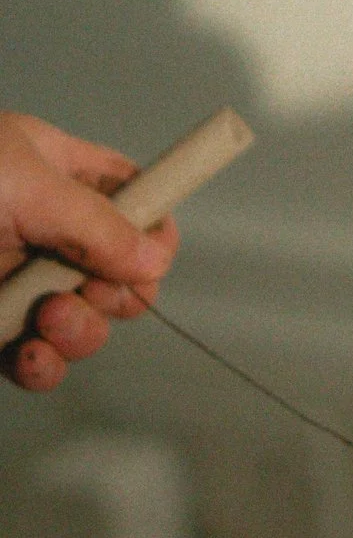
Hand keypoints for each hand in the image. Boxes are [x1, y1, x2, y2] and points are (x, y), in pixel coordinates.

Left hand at [1, 112, 179, 391]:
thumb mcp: (20, 181)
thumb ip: (98, 224)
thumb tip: (153, 264)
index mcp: (47, 171)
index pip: (131, 196)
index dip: (151, 228)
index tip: (147, 253)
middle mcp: (37, 228)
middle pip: (118, 270)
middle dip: (114, 293)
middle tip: (88, 289)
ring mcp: (13, 281)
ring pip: (84, 322)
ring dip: (80, 332)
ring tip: (48, 321)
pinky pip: (39, 359)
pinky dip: (43, 366)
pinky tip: (28, 356)